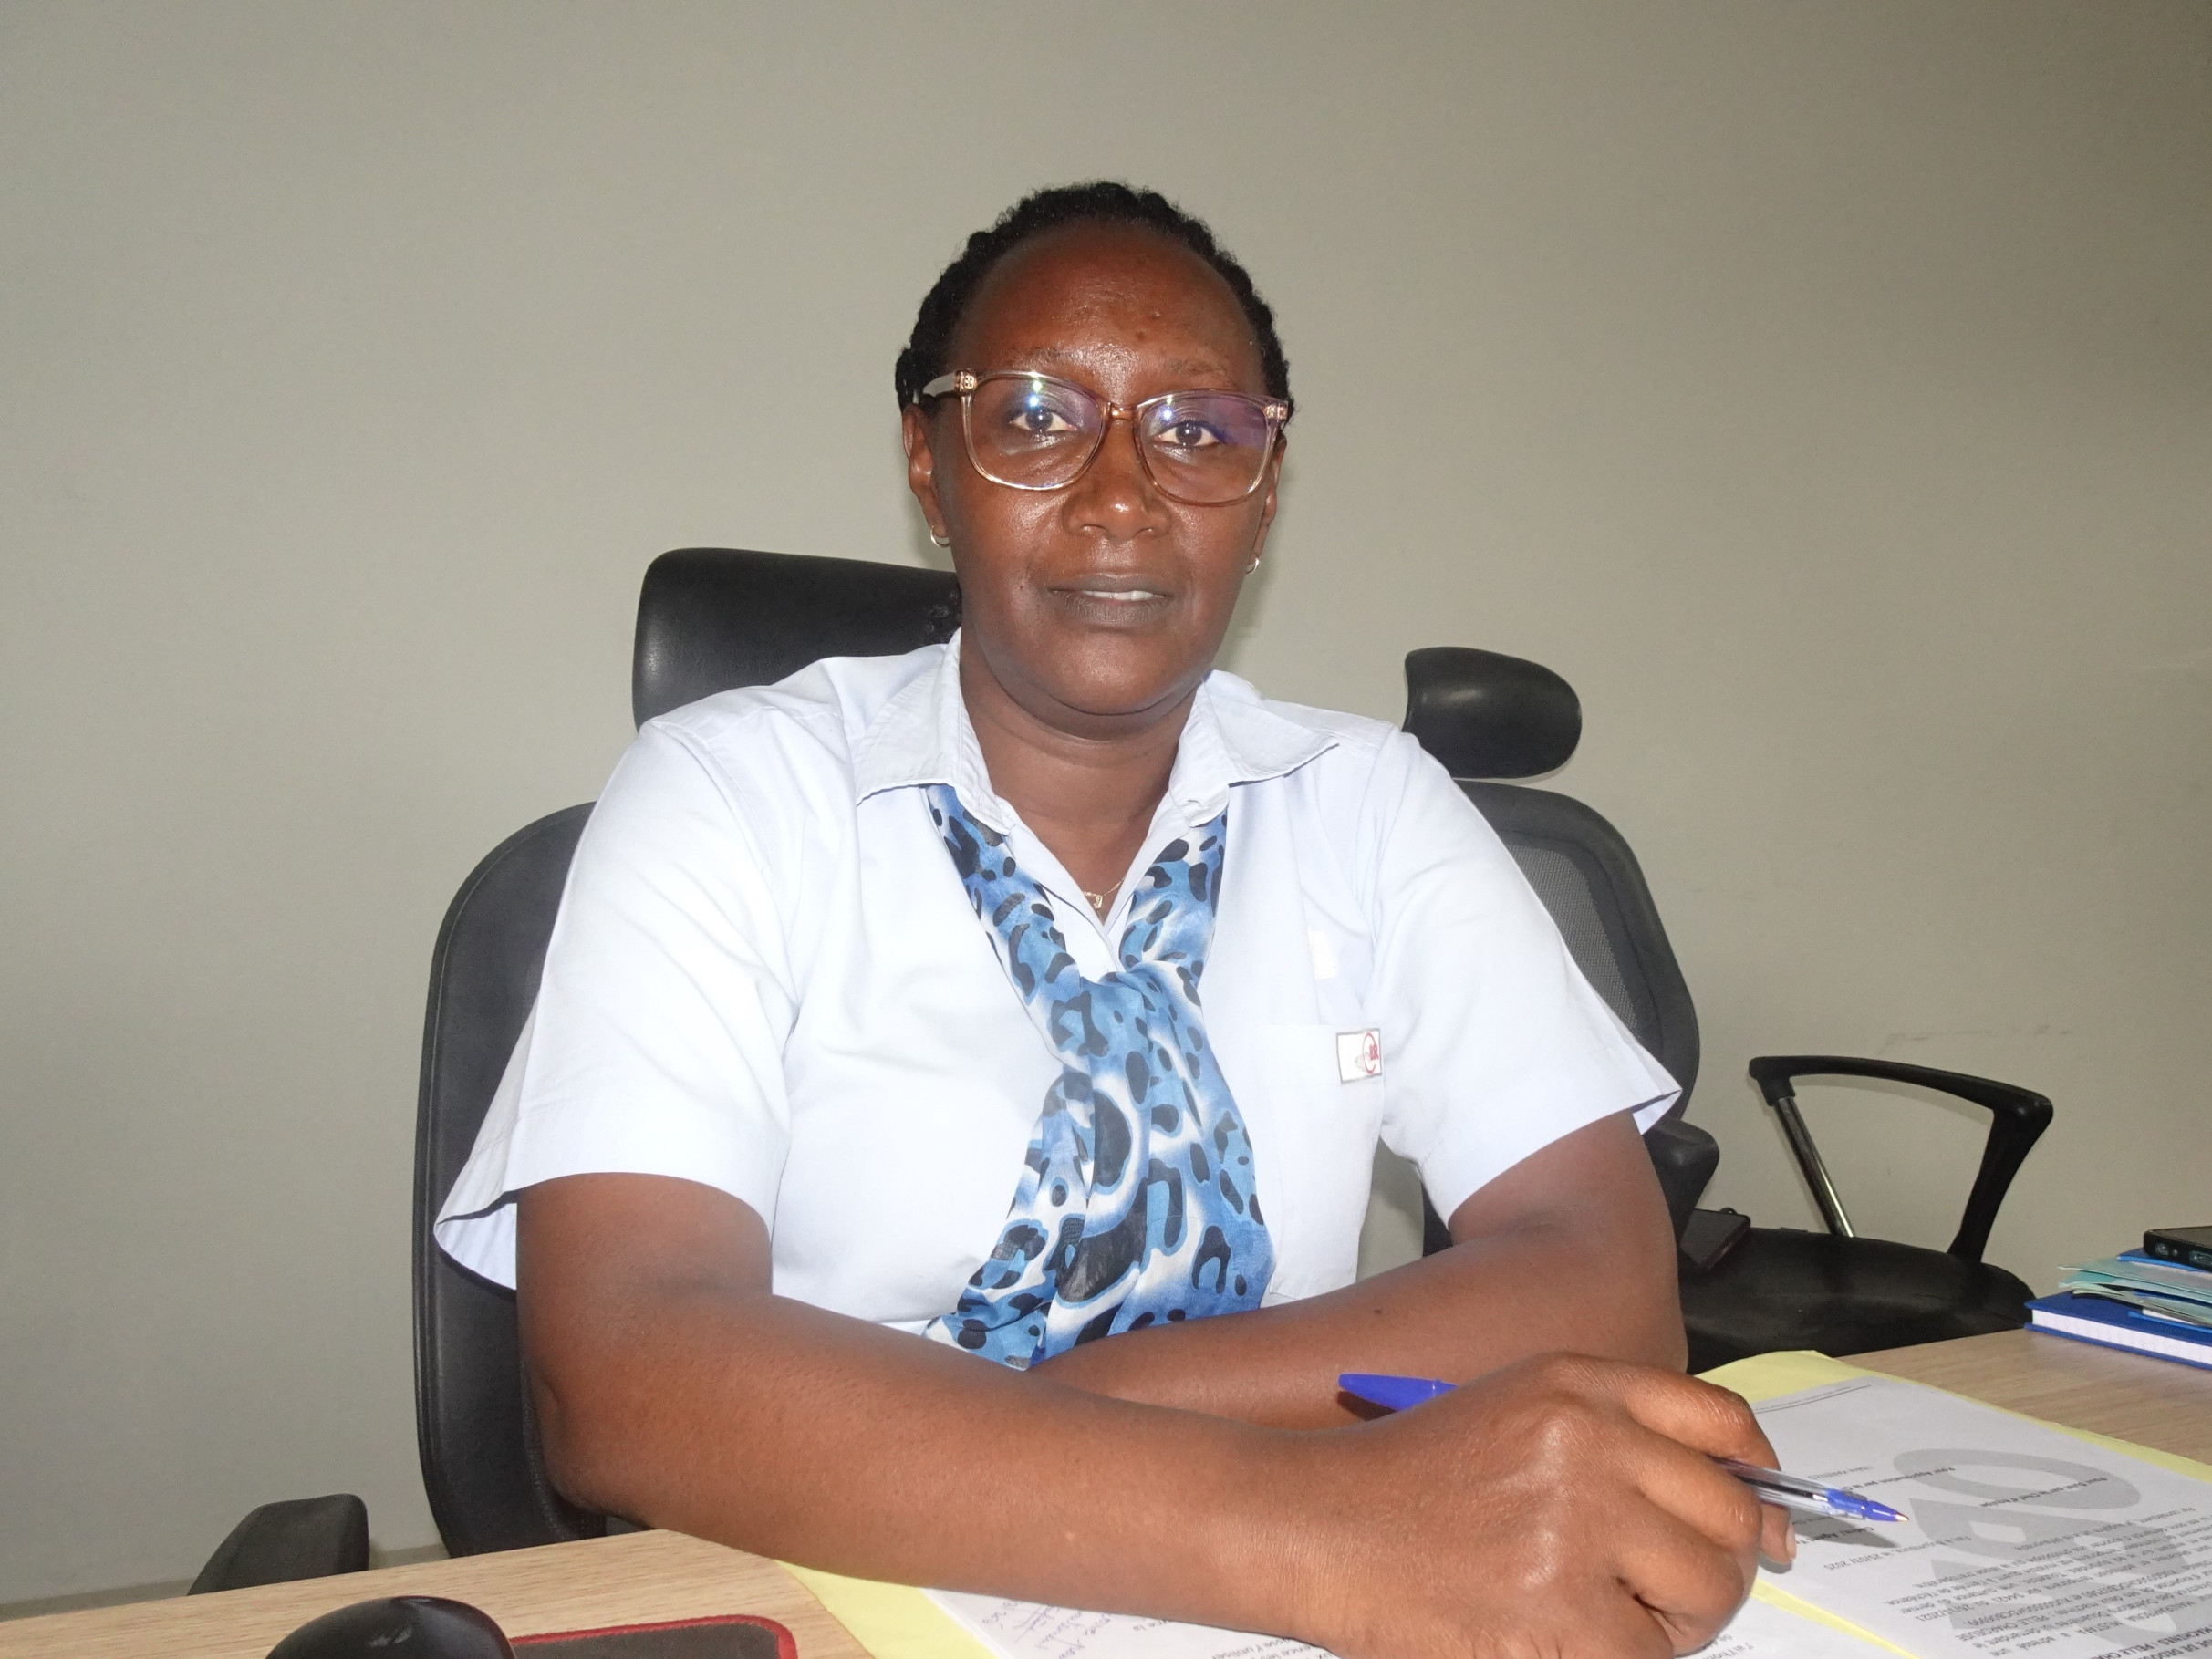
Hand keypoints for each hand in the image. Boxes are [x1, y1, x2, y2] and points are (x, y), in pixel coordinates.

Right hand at [1283, 1353, 1792, 1658]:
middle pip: (1731, 1517)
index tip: (1765, 1518)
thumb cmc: (1408, 1478)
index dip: (1759, 1478)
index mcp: (1579, 1384)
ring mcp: (1576, 1525)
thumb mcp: (1515, 1408)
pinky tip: (1565, 1638)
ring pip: (1705, 1591)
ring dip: (1677, 1622)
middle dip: (1718, 1567)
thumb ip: (1618, 1436)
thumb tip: (1750, 1514)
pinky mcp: (1559, 1611)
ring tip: (1610, 1619)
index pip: (1724, 1423)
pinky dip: (1622, 1658)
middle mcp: (1589, 1441)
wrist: (1315, 1525)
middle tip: (1673, 1595)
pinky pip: (1648, 1655)